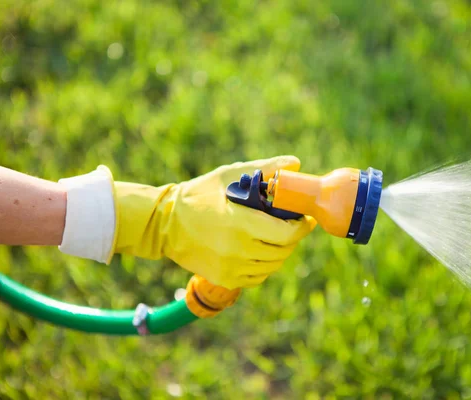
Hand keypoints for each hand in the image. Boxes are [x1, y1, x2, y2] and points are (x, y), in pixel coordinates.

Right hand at [113, 156, 315, 288]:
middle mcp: (236, 250)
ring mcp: (230, 268)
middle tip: (293, 225)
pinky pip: (257, 277)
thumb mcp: (229, 176)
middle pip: (282, 251)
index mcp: (239, 224)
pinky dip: (264, 265)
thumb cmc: (199, 195)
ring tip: (277, 237)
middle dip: (293, 238)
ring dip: (280, 252)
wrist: (164, 224)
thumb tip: (295, 162)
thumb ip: (264, 169)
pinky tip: (260, 251)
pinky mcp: (224, 279)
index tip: (306, 219)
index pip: (285, 234)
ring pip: (272, 266)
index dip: (301, 227)